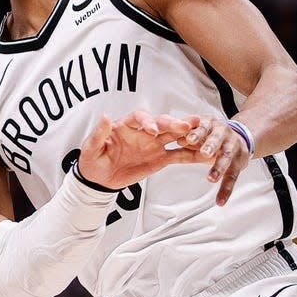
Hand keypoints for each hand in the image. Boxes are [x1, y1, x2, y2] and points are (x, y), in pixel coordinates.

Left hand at [76, 110, 198, 190]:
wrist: (99, 179)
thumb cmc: (93, 161)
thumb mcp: (91, 148)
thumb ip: (99, 134)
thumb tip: (105, 116)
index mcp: (126, 126)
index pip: (140, 118)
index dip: (148, 122)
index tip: (153, 130)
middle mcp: (144, 132)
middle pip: (162, 123)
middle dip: (173, 124)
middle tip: (185, 127)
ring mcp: (154, 144)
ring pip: (174, 136)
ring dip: (188, 133)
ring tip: (203, 131)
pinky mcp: (161, 158)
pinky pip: (179, 154)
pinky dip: (192, 154)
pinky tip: (205, 154)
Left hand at [176, 116, 252, 204]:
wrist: (240, 135)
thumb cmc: (212, 134)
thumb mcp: (198, 130)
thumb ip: (186, 136)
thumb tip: (176, 140)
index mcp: (210, 124)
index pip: (203, 126)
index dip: (196, 133)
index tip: (188, 139)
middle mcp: (223, 133)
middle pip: (217, 139)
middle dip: (211, 145)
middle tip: (204, 153)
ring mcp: (233, 147)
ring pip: (227, 157)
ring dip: (219, 167)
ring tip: (211, 178)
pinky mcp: (239, 162)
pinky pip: (232, 176)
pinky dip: (226, 190)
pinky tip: (221, 200)